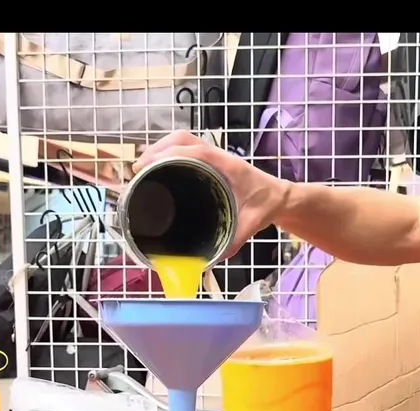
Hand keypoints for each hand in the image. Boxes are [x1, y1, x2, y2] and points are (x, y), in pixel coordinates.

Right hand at [134, 130, 289, 254]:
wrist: (280, 197)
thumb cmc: (267, 205)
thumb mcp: (252, 223)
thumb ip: (234, 241)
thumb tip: (209, 262)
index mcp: (227, 165)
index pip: (194, 150)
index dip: (168, 154)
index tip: (146, 166)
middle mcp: (218, 156)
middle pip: (181, 139)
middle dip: (156, 149)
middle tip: (139, 170)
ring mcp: (213, 156)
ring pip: (181, 141)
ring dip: (160, 149)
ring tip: (142, 168)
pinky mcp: (210, 161)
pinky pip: (185, 149)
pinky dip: (168, 153)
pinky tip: (158, 167)